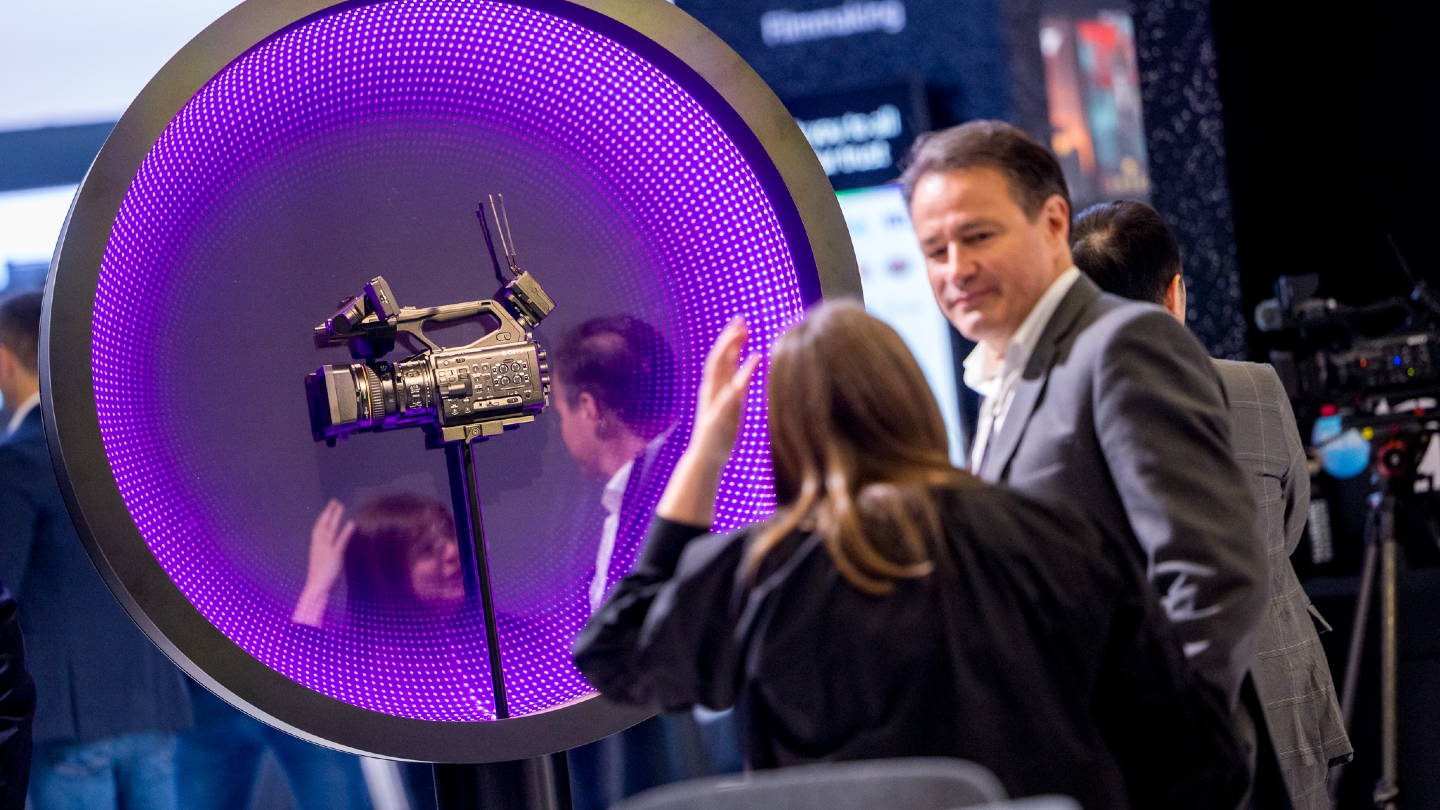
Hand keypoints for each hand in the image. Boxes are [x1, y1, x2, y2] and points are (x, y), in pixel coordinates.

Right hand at [292, 499, 353, 625]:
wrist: (316, 588)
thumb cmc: (320, 578)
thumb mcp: (322, 563)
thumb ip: (327, 554)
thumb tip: (333, 551)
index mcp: (315, 547)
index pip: (318, 528)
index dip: (323, 517)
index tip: (328, 508)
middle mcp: (319, 545)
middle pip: (323, 525)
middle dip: (329, 512)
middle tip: (335, 501)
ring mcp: (326, 549)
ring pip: (330, 529)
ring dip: (335, 516)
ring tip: (341, 506)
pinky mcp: (335, 555)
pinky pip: (341, 540)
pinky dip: (346, 531)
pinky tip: (352, 523)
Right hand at [656, 317, 759, 526]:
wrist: (705, 462)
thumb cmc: (720, 435)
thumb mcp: (730, 409)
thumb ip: (735, 391)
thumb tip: (745, 378)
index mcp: (713, 390)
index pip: (719, 360)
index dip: (728, 341)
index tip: (740, 323)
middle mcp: (711, 392)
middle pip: (717, 359)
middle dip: (728, 338)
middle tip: (741, 319)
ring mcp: (714, 403)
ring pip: (720, 371)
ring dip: (731, 350)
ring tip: (743, 334)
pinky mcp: (719, 417)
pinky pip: (731, 392)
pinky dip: (742, 375)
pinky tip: (754, 362)